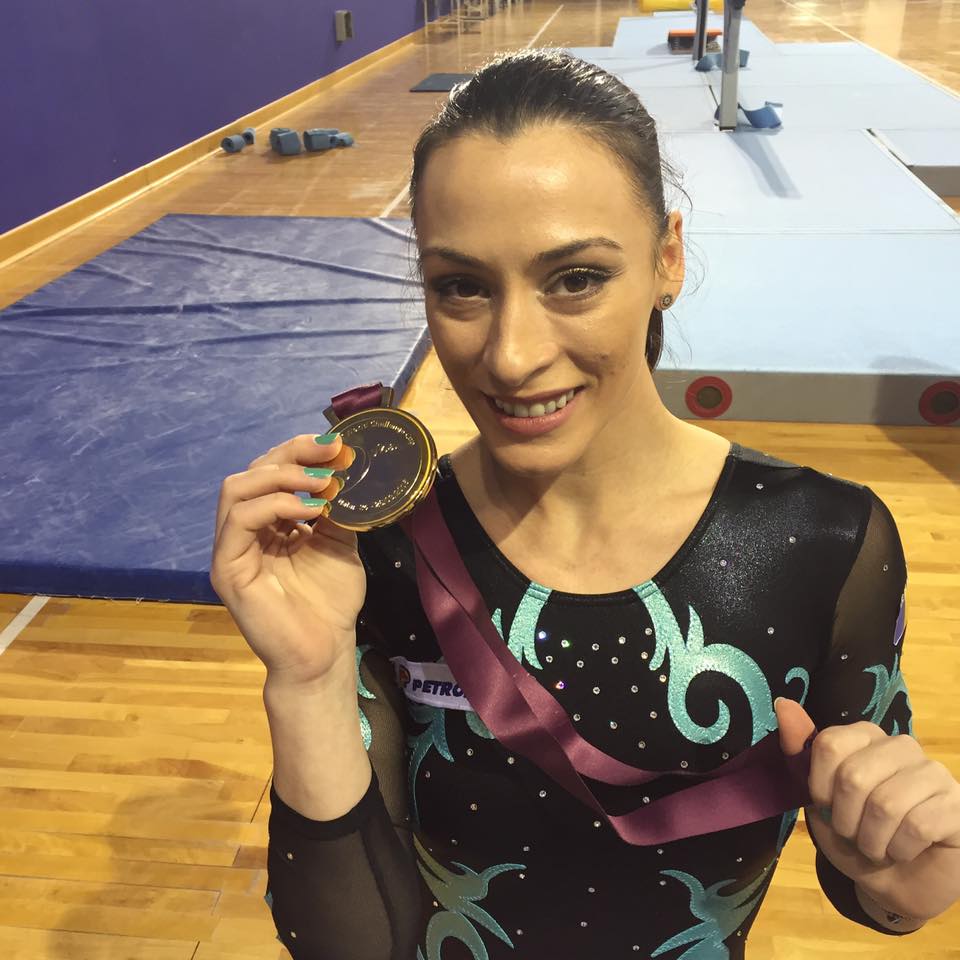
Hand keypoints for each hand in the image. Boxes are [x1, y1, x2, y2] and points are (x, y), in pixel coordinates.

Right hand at [210, 432, 364, 685]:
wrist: (324, 652)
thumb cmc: (330, 603)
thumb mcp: (339, 542)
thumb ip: (334, 509)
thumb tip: (342, 471)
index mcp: (268, 523)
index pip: (271, 472)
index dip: (300, 452)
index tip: (336, 446)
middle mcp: (245, 531)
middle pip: (252, 472)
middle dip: (291, 455)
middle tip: (330, 454)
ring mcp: (232, 549)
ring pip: (236, 489)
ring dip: (282, 476)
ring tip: (320, 482)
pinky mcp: (227, 568)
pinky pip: (240, 520)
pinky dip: (276, 505)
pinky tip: (310, 509)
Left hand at [777, 697, 959, 920]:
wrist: (894, 884)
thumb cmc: (854, 836)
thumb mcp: (817, 798)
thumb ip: (799, 751)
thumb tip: (783, 704)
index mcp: (864, 736)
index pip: (829, 744)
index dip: (819, 786)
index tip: (826, 808)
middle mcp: (901, 745)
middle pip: (853, 776)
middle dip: (844, 820)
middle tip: (854, 834)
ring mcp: (933, 772)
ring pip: (885, 805)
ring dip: (872, 841)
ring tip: (877, 846)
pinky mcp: (956, 803)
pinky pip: (917, 827)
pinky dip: (899, 850)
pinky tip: (905, 851)